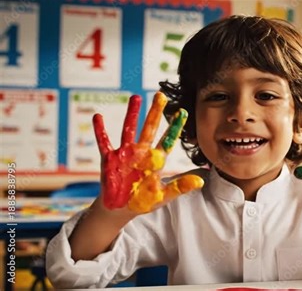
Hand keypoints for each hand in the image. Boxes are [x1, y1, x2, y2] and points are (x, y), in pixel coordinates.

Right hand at [93, 92, 203, 213]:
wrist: (120, 209)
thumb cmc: (142, 201)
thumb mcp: (164, 195)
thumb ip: (180, 187)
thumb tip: (201, 181)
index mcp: (155, 160)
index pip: (168, 140)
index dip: (175, 127)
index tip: (182, 112)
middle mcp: (141, 152)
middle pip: (150, 128)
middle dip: (155, 112)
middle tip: (161, 95)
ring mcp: (125, 154)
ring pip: (129, 129)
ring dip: (132, 114)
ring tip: (135, 97)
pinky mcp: (110, 159)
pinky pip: (104, 142)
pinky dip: (101, 130)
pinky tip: (98, 116)